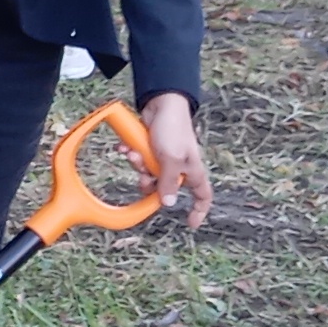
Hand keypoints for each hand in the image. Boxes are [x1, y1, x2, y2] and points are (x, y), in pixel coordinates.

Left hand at [139, 92, 213, 230]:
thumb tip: (168, 205)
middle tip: (142, 173)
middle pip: (163, 189)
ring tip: (134, 152)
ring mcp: (164, 158)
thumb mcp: (171, 159)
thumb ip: (168, 182)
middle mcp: (179, 167)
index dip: (199, 211)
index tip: (191, 224)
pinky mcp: (150, 149)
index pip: (202, 196)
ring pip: (147, 174)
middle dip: (149, 182)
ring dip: (138, 164)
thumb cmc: (172, 129)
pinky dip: (131, 154)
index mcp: (191, 170)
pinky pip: (139, 159)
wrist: (160, 103)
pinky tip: (125, 147)